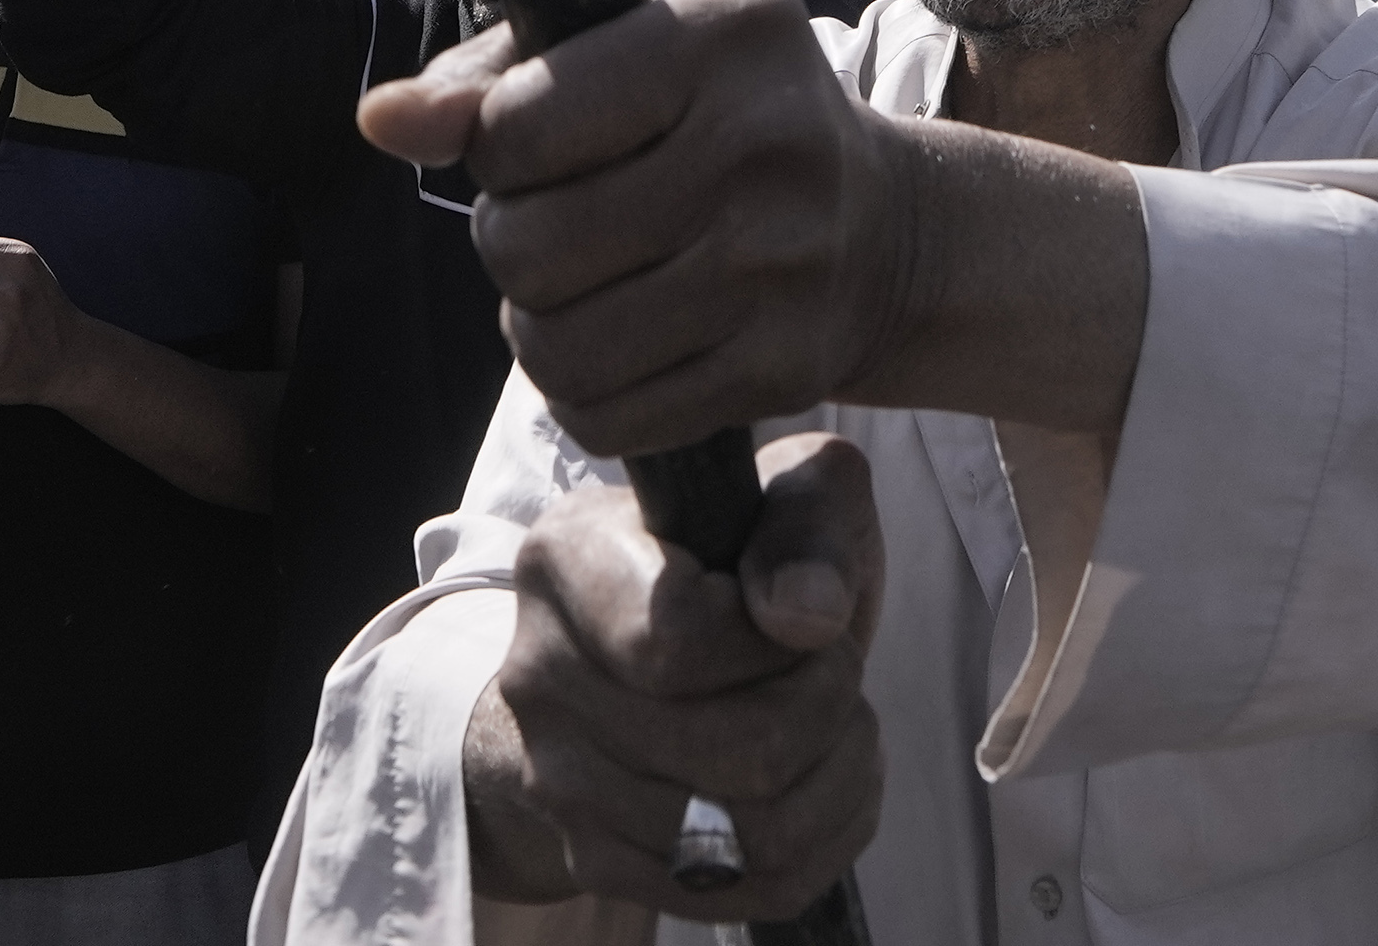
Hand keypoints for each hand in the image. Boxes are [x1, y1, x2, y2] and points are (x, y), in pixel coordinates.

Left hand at [359, 0, 918, 457]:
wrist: (887, 233)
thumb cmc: (723, 122)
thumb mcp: (630, 54)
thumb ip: (495, 77)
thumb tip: (380, 120)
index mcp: (730, 30)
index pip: (519, 124)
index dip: (501, 147)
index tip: (549, 144)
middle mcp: (767, 142)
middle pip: (523, 245)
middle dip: (514, 244)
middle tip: (565, 228)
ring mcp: (781, 264)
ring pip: (553, 346)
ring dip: (540, 328)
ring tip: (583, 291)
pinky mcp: (783, 367)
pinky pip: (606, 417)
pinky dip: (587, 395)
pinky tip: (625, 347)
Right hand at [465, 432, 882, 918]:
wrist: (674, 637)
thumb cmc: (744, 550)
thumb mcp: (793, 490)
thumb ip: (809, 527)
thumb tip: (807, 617)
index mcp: (566, 562)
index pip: (675, 644)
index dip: (772, 640)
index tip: (795, 611)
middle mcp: (539, 678)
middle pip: (731, 751)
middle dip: (829, 704)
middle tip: (831, 664)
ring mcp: (560, 784)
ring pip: (751, 834)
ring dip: (838, 770)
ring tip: (838, 716)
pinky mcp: (602, 862)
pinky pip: (752, 887)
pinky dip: (828, 834)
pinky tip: (827, 774)